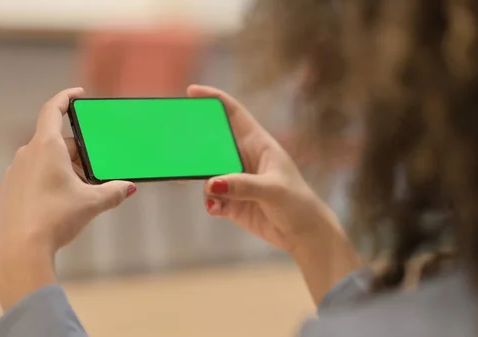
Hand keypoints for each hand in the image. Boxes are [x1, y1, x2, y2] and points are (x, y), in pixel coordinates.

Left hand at [0, 88, 136, 309]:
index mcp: (46, 147)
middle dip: (77, 154)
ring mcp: (12, 173)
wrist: (21, 250)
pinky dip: (45, 184)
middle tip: (94, 171)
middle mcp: (26, 155)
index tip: (77, 94)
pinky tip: (57, 206)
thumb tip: (129, 188)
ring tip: (78, 193)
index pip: (53, 109)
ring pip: (42, 162)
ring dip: (61, 170)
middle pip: (55, 143)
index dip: (66, 97)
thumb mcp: (92, 203)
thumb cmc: (56, 219)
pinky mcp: (5, 192)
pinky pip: (29, 179)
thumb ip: (114, 191)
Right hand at [188, 85, 331, 251]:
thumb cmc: (297, 203)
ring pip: (207, 171)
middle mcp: (244, 158)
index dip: (214, 99)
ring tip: (182, 179)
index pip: (234, 113)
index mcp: (258, 143)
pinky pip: (211, 196)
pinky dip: (210, 201)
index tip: (192, 91)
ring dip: (197, 176)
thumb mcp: (273, 190)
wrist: (303, 234)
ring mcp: (236, 179)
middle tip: (174, 141)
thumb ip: (242, 185)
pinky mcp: (231, 201)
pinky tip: (216, 208)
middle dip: (194, 141)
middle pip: (213, 141)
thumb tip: (211, 184)